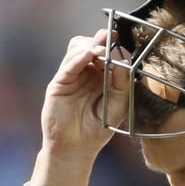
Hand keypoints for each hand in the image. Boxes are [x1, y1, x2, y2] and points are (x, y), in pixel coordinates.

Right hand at [40, 29, 129, 157]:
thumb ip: (123, 82)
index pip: (106, 51)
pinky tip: (88, 56)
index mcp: (102, 74)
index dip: (112, 44)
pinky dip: (78, 58)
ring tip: (101, 50)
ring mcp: (71, 76)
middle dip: (101, 39)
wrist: (78, 147)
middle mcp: (86, 72)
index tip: (120, 39)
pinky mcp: (59, 83)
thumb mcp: (118, 104)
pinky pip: (68, 66)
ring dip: (90, 46)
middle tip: (111, 38)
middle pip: (89, 44)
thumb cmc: (99, 127)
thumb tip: (125, 59)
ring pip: (76, 49)